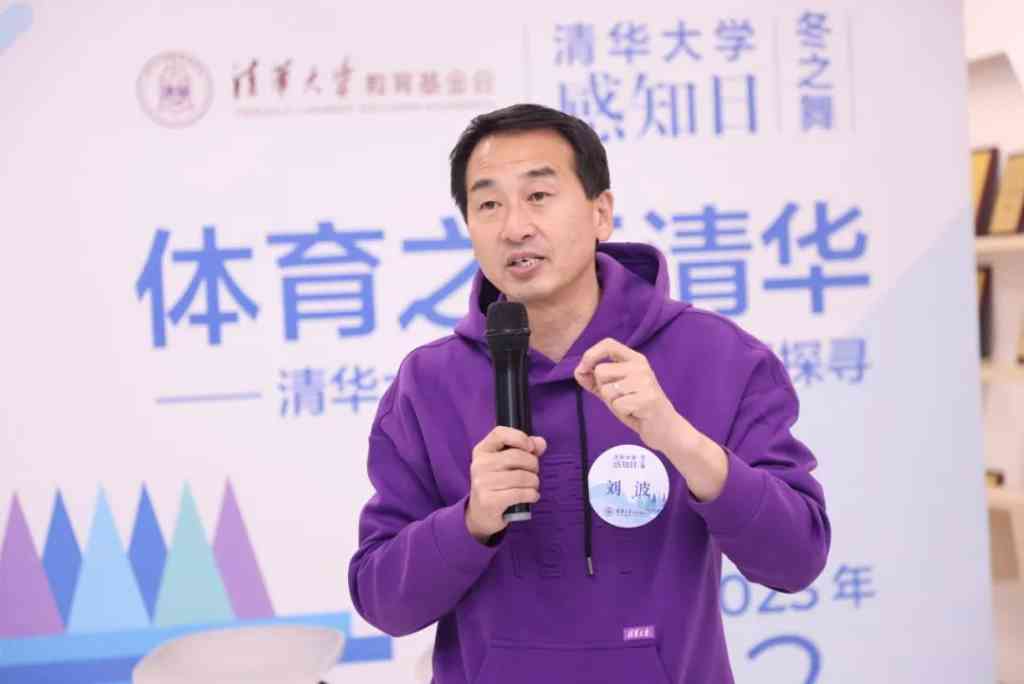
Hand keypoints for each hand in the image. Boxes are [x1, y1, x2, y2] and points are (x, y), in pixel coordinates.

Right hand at [465, 426, 546, 542]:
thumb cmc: (498, 484)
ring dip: (534, 482)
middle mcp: (479, 464)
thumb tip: (541, 443)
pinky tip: (532, 496)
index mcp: (482, 450)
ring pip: (522, 476)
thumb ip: (525, 450)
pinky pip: (521, 493)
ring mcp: (482, 483)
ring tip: (532, 486)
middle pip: (517, 456)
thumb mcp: (507, 464)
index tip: (531, 448)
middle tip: (533, 473)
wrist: (481, 514)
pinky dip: (532, 495)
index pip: (500, 433)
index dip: (520, 437)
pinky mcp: (489, 501)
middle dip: (533, 465)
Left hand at [574, 337, 696, 455]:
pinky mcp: (647, 399)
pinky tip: (635, 413)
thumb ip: (595, 381)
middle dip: (603, 389)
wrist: (665, 428)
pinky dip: (622, 412)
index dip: (591, 354)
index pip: (608, 344)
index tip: (583, 369)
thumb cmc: (637, 407)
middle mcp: (640, 366)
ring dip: (612, 403)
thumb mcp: (614, 390)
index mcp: (634, 359)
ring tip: (629, 406)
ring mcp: (645, 382)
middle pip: (600, 372)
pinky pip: (616, 405)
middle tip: (621, 398)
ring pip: (606, 390)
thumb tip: (578, 371)